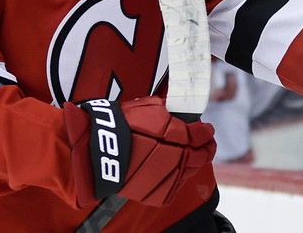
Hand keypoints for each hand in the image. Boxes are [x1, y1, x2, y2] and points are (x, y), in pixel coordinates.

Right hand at [64, 96, 215, 206]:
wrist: (96, 151)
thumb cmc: (121, 124)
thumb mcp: (149, 107)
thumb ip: (171, 110)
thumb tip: (186, 113)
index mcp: (175, 135)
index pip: (201, 135)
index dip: (206, 131)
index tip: (206, 129)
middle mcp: (175, 158)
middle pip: (201, 155)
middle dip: (204, 147)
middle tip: (204, 142)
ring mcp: (167, 179)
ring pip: (190, 171)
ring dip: (192, 162)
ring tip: (188, 154)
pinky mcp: (157, 194)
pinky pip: (175, 186)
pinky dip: (177, 177)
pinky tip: (172, 168)